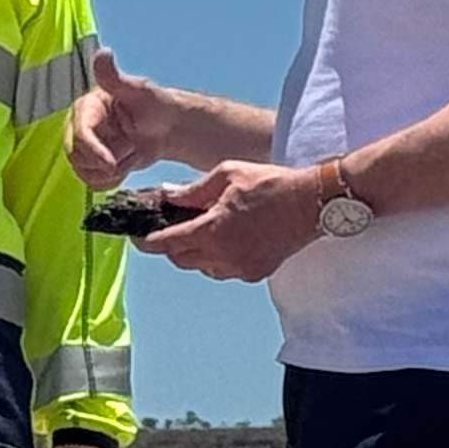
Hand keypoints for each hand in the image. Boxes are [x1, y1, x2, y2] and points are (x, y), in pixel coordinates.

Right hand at [65, 45, 167, 185]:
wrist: (166, 129)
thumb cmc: (155, 106)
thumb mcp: (138, 90)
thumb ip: (115, 77)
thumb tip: (103, 53)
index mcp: (86, 107)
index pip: (80, 132)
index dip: (94, 150)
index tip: (112, 164)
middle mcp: (79, 126)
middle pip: (77, 156)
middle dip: (105, 161)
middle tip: (131, 150)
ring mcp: (84, 146)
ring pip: (83, 171)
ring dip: (110, 170)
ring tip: (130, 153)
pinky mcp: (91, 163)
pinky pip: (91, 181)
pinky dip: (110, 180)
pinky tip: (125, 165)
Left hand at [139, 161, 324, 283]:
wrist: (312, 202)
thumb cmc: (272, 184)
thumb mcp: (227, 175)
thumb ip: (193, 190)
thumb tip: (168, 195)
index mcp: (213, 231)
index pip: (168, 243)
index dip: (147, 242)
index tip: (137, 237)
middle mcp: (224, 256)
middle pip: (181, 259)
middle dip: (169, 246)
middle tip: (165, 229)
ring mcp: (241, 268)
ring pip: (202, 267)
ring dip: (193, 253)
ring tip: (196, 231)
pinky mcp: (256, 273)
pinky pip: (224, 271)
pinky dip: (215, 259)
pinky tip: (221, 240)